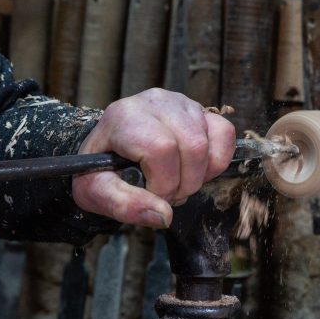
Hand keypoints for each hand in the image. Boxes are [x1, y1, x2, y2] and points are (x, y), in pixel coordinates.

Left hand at [72, 89, 235, 227]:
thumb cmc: (100, 171)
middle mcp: (154, 103)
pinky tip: (194, 169)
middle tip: (167, 193)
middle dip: (184, 183)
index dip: (163, 182)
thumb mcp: (95, 192)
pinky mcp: (199, 110)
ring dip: (198, 175)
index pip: (161, 148)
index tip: (152, 195)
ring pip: (208, 143)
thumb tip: (164, 215)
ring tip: (177, 181)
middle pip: (192, 146)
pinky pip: (224, 133)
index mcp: (125, 118)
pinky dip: (215, 161)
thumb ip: (124, 205)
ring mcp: (180, 103)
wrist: (106, 152)